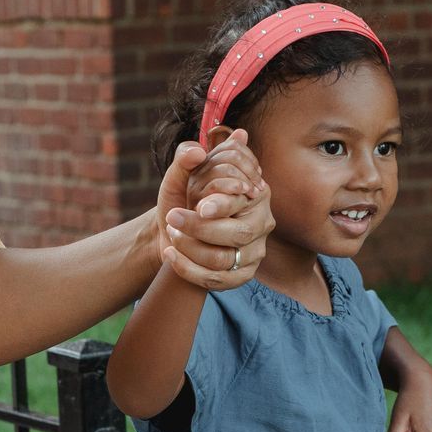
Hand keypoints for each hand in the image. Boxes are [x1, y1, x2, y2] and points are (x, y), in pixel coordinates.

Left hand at [154, 132, 274, 291]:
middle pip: (237, 233)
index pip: (244, 200)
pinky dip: (187, 269)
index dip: (224, 203)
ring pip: (223, 258)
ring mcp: (255, 252)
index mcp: (255, 193)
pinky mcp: (242, 276)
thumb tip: (197, 151)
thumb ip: (184, 159)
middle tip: (173, 218)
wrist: (173, 232)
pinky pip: (216, 280)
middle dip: (201, 228)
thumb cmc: (182, 201)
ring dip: (191, 248)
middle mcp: (262, 222)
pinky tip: (169, 254)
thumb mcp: (178, 177)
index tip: (200, 206)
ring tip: (171, 234)